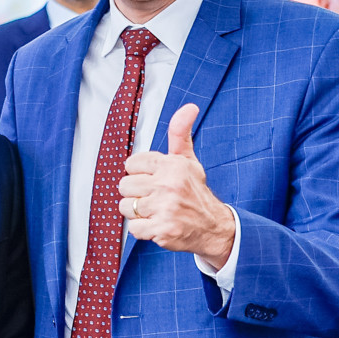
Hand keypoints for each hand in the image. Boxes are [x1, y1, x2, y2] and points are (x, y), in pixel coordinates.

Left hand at [118, 104, 235, 266]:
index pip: (131, 164)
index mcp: (173, 165)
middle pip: (124, 186)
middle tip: (155, 198)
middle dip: (136, 194)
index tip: (153, 180)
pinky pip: (134, 228)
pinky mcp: (163, 229)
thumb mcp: (188, 161)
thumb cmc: (195, 192)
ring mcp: (166, 208)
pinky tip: (158, 224)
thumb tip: (190, 107)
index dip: (139, 174)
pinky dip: (144, 230)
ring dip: (138, 213)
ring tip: (157, 211)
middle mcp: (170, 184)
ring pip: (126, 207)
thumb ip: (180, 134)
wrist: (214, 227)